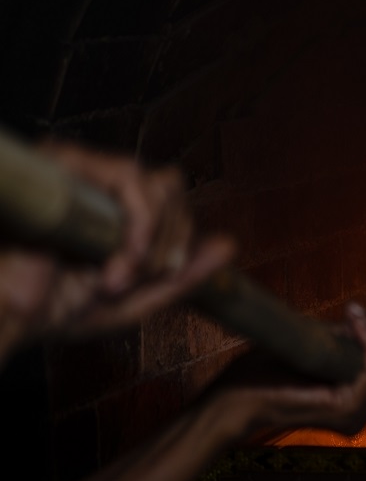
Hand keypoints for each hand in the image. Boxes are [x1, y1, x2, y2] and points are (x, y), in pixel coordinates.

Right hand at [0, 143, 234, 348]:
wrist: (9, 318)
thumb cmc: (60, 307)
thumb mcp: (140, 298)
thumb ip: (185, 275)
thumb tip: (229, 245)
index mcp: (119, 208)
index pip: (176, 199)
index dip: (183, 237)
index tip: (166, 275)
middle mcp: (101, 183)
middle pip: (174, 187)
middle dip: (170, 241)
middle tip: (139, 279)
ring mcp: (82, 168)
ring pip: (158, 181)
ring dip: (151, 239)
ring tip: (119, 276)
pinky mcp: (63, 162)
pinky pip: (128, 176)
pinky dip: (138, 223)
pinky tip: (119, 261)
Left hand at [201, 303, 365, 443]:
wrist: (237, 394)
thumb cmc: (269, 372)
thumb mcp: (324, 347)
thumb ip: (358, 340)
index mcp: (357, 402)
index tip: (362, 315)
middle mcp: (362, 414)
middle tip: (357, 315)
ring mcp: (355, 415)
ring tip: (356, 318)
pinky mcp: (345, 410)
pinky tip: (357, 327)